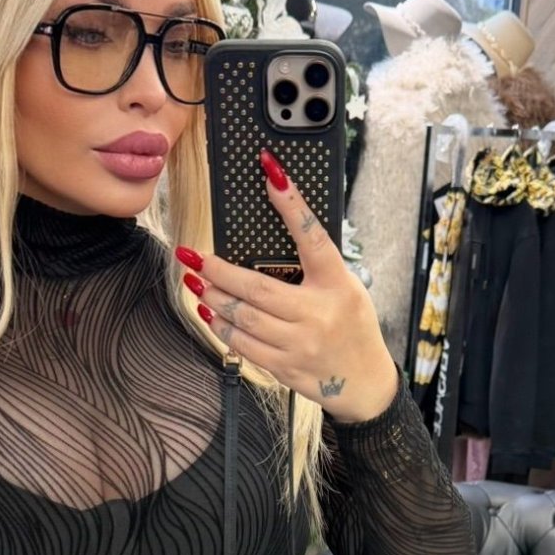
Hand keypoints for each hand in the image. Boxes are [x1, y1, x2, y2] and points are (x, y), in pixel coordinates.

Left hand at [176, 149, 398, 422]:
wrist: (364, 382)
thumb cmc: (352, 325)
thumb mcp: (347, 288)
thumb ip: (316, 267)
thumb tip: (272, 237)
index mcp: (337, 284)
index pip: (312, 237)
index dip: (291, 203)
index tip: (270, 173)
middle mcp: (317, 313)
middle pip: (256, 287)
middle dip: (217, 270)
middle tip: (191, 255)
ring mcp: (299, 343)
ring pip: (242, 317)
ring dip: (212, 297)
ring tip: (194, 281)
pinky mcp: (284, 366)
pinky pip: (242, 344)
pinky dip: (221, 326)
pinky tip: (209, 312)